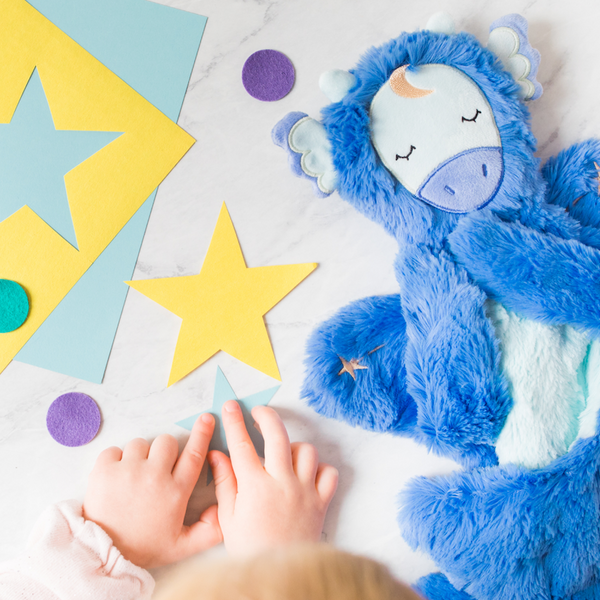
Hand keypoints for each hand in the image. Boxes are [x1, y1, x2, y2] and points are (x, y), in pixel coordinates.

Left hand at [83, 413, 221, 568]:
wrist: (102, 554)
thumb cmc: (143, 548)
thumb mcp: (182, 547)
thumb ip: (210, 531)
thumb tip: (222, 509)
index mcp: (176, 492)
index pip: (195, 454)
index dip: (202, 433)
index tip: (206, 418)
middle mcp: (155, 477)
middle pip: (167, 441)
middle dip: (164, 451)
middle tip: (156, 469)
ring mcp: (128, 471)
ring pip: (140, 443)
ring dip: (139, 456)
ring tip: (133, 478)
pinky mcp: (104, 470)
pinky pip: (114, 450)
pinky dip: (115, 460)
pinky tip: (116, 478)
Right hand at [209, 401, 337, 555]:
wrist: (280, 577)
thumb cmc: (250, 548)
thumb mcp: (228, 518)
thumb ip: (225, 483)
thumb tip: (216, 455)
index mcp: (254, 486)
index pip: (241, 444)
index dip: (234, 421)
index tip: (230, 406)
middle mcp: (282, 482)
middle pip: (278, 435)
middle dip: (266, 416)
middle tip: (258, 412)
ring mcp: (305, 490)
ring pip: (306, 451)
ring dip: (294, 447)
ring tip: (283, 454)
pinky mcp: (321, 502)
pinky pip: (329, 474)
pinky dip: (320, 470)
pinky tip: (307, 474)